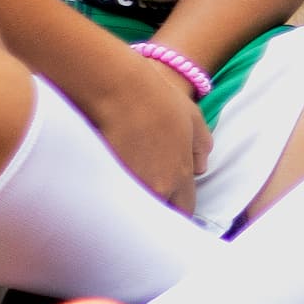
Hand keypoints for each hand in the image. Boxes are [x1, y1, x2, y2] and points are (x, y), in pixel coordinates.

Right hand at [78, 47, 209, 214]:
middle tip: (145, 206)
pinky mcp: (102, 181)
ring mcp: (129, 185)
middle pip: (158, 216)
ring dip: (130, 206)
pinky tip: (102, 188)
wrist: (117, 87)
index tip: (169, 206)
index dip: (176, 209)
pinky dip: (107, 197)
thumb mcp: (192, 117)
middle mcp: (157, 187)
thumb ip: (202, 146)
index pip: (184, 210)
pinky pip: (107, 199)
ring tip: (122, 200)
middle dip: (154, 213)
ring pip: (132, 210)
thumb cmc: (157, 97)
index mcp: (180, 175)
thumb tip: (201, 168)